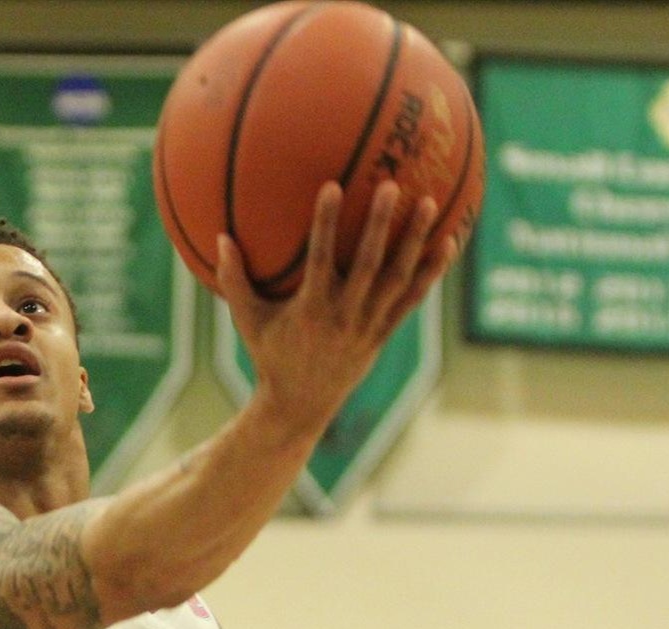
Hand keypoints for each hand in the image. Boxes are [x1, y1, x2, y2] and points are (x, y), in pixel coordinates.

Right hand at [216, 181, 455, 431]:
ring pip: (397, 279)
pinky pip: (411, 300)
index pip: (321, 258)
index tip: (332, 186)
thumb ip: (234, 280)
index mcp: (310, 309)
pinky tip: (447, 244)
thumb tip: (221, 237)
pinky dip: (430, 273)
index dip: (326, 223)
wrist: (301, 403)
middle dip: (380, 224)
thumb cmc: (269, 355)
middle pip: (368, 264)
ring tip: (430, 203)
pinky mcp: (384, 333)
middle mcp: (344, 315)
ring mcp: (368, 325)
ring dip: (415, 241)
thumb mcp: (246, 320)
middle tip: (391, 185)